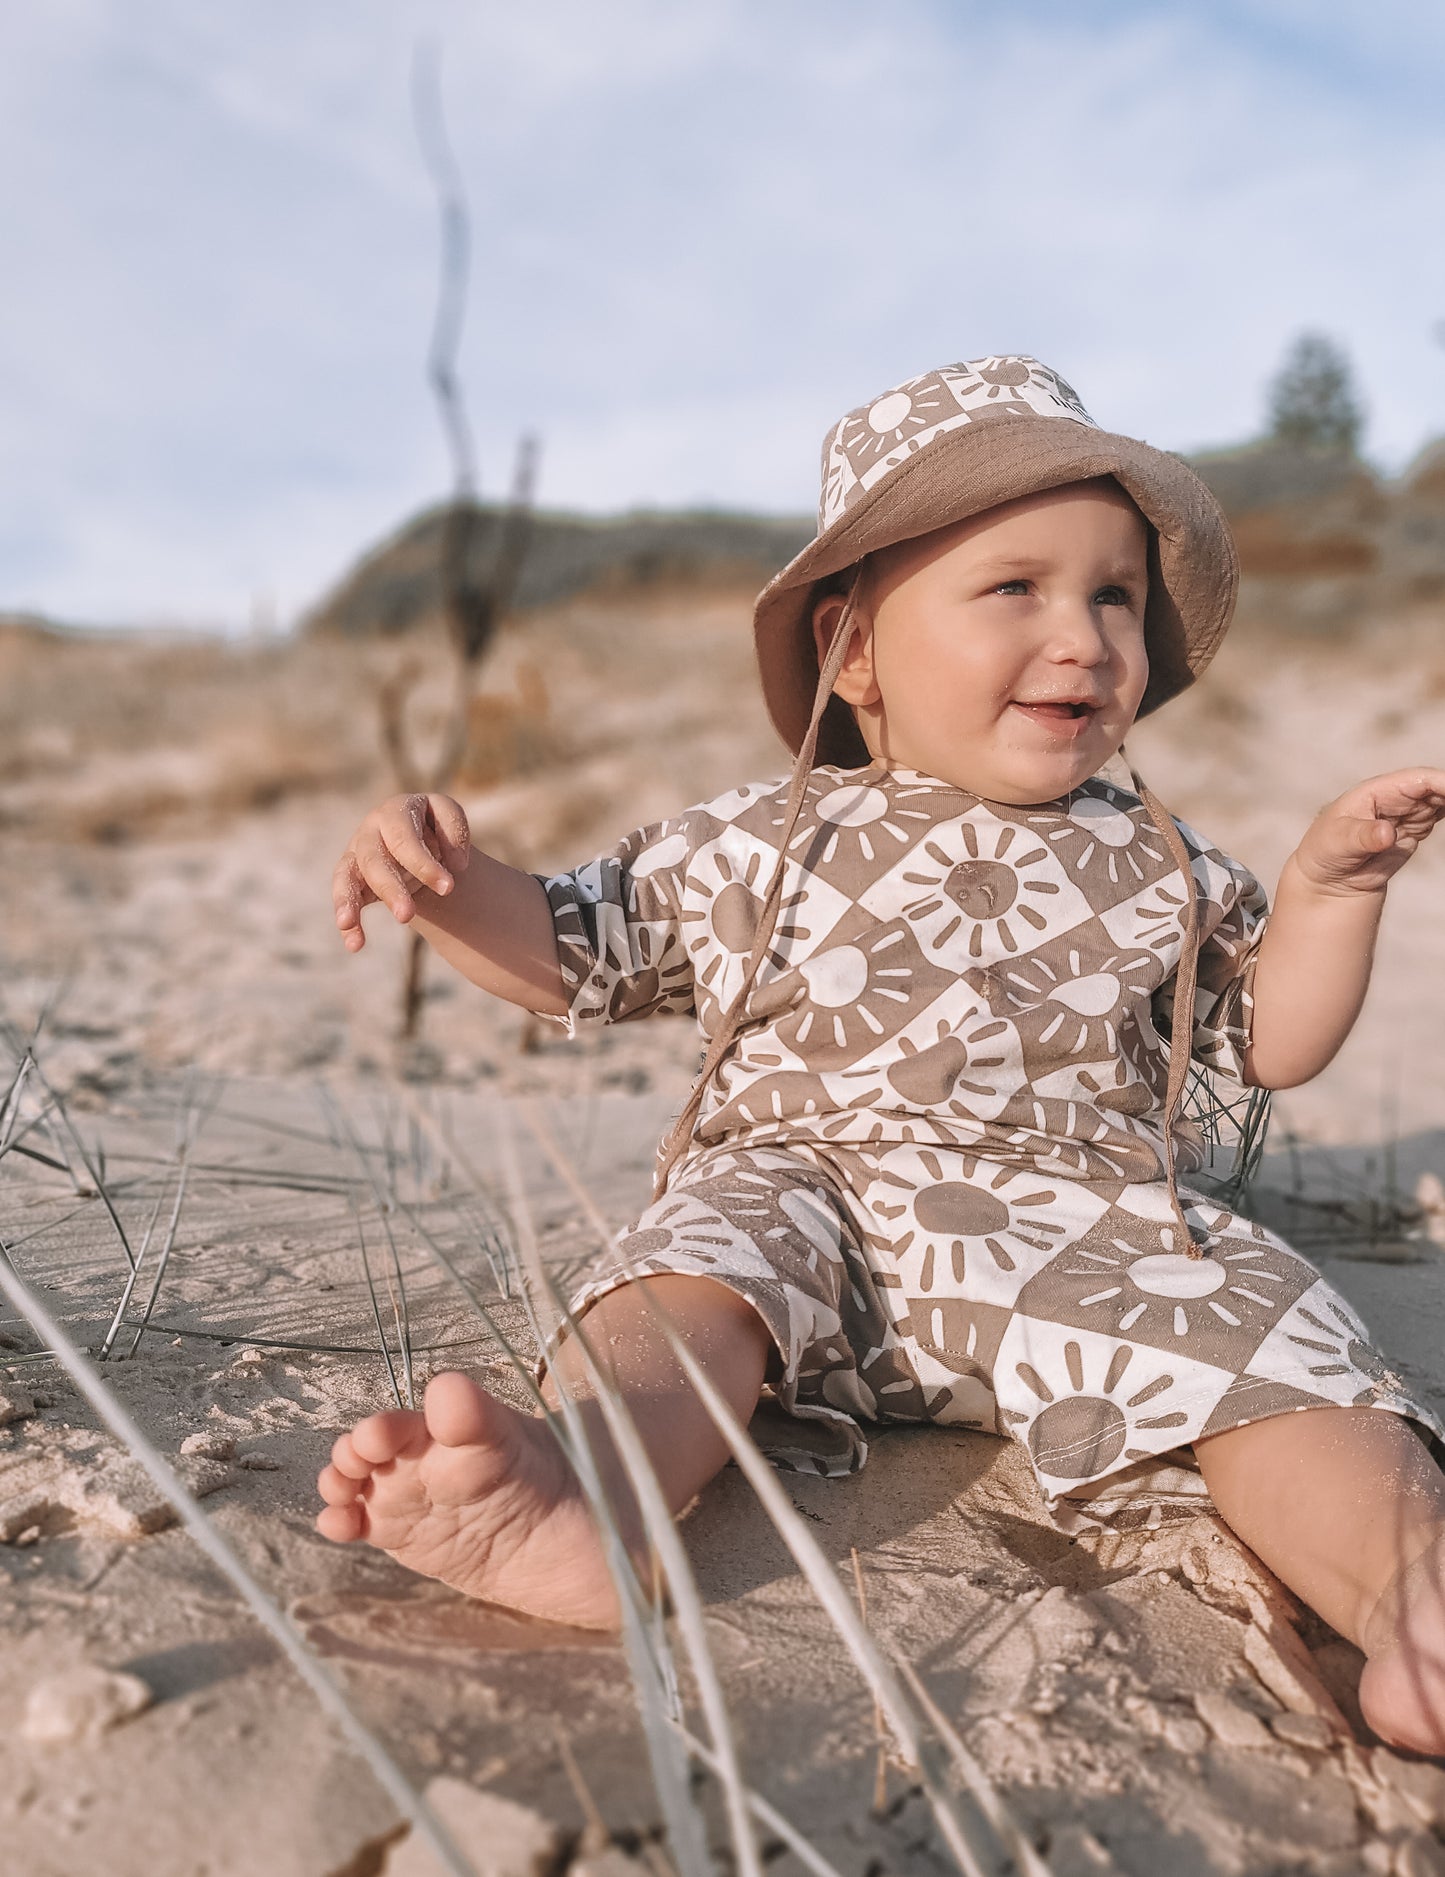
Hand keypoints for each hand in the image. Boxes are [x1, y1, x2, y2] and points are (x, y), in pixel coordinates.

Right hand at [332, 793, 470, 951]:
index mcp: (397, 810)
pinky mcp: (351, 876)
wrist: (425, 842)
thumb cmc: (437, 830)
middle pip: (374, 859)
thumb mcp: (450, 821)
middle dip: (390, 888)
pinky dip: (349, 922)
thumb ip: (455, 833)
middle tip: (406, 916)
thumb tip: (456, 863)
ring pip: (346, 876)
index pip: (404, 837)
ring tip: (347, 925)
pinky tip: (355, 944)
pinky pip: (344, 899)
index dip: (423, 863)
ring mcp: (357, 852)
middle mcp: (372, 829)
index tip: (448, 889)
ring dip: (348, 902)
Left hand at [1293, 769, 1444, 895]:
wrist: (1328, 877)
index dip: (1442, 783)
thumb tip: (1386, 833)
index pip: (1417, 780)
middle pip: (1436, 787)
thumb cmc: (1324, 851)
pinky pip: (1441, 816)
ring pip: (1442, 801)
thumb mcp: (1337, 843)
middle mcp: (1395, 797)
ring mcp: (1407, 812)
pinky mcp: (1415, 829)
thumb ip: (1362, 837)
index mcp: (1376, 791)